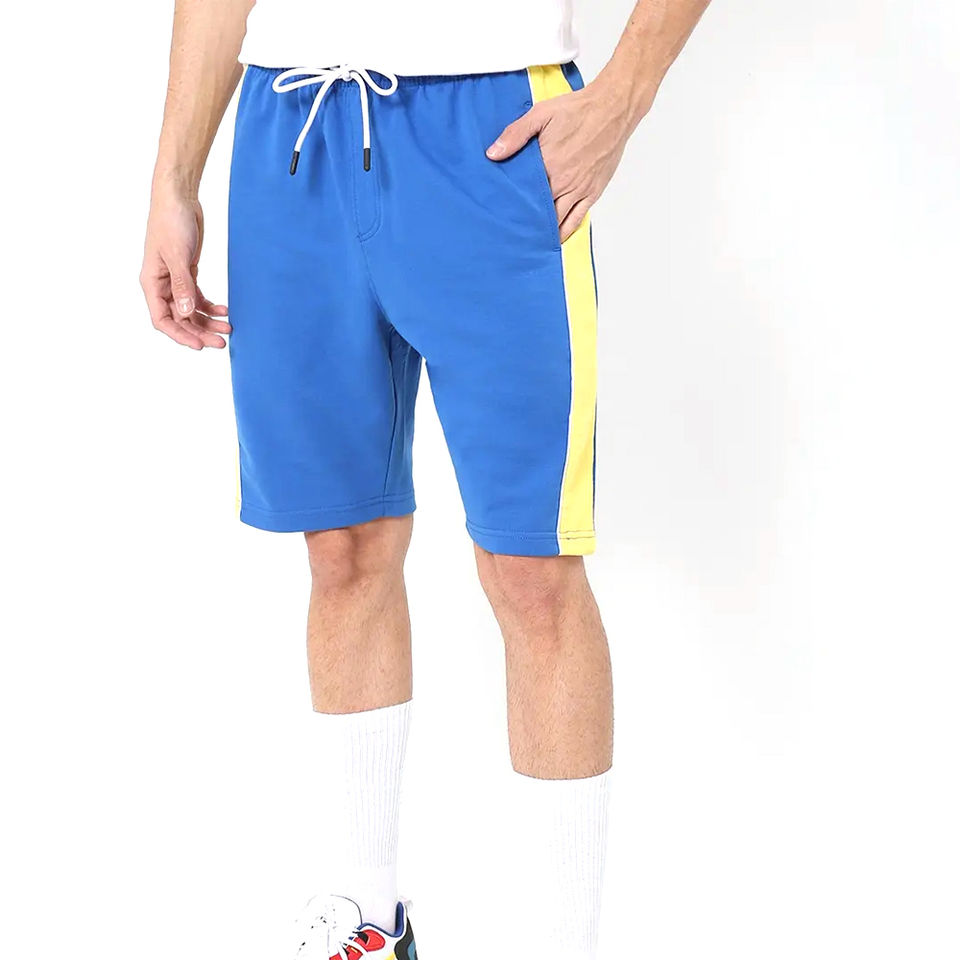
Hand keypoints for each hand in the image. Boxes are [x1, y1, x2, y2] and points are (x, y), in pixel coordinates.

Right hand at [140, 187, 229, 349]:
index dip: (180, 335)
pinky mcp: (188, 273)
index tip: (199, 345)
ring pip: (190, 310)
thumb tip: (185, 314)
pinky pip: (198, 297)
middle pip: (180, 319)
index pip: (162, 319)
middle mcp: (162, 285)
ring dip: (208, 321)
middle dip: (200, 332)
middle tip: (221, 342)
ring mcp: (176, 280)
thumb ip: (182, 286)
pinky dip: (210, 306)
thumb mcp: (177, 256)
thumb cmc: (171, 222)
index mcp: (152, 283)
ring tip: (228, 329)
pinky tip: (224, 311)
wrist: (180, 198)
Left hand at [486, 73, 653, 241]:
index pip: (523, 193)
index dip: (510, 204)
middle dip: (524, 221)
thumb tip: (493, 153)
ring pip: (556, 220)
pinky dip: (564, 232)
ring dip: (542, 231)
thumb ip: (515, 134)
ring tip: (526, 240)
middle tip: (508, 231)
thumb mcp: (541, 114)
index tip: (497, 212)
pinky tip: (554, 239)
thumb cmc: (578, 110)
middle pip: (538, 211)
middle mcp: (563, 182)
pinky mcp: (592, 193)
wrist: (613, 109)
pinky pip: (576, 220)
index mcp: (547, 164)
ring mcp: (579, 190)